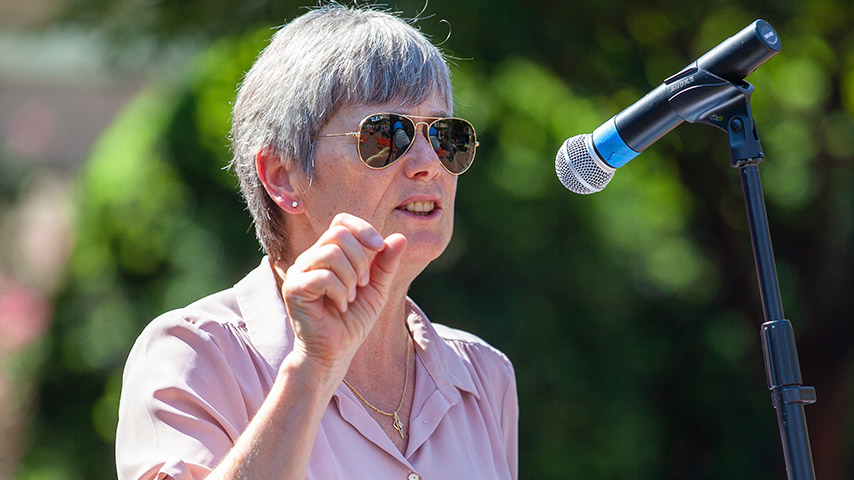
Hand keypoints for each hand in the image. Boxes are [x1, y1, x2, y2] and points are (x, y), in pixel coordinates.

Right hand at [278, 213, 406, 372]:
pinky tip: (340, 305)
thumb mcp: (377, 289)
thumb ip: (386, 263)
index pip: (342, 222)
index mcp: (328, 253)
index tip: (379, 247)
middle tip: (362, 284)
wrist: (335, 352)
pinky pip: (322, 276)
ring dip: (350, 277)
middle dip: (360, 259)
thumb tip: (399, 237)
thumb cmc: (352, 321)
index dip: (363, 229)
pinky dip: (339, 291)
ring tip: (350, 297)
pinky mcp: (293, 288)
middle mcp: (310, 258)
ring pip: (330, 253)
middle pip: (338, 234)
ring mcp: (299, 271)